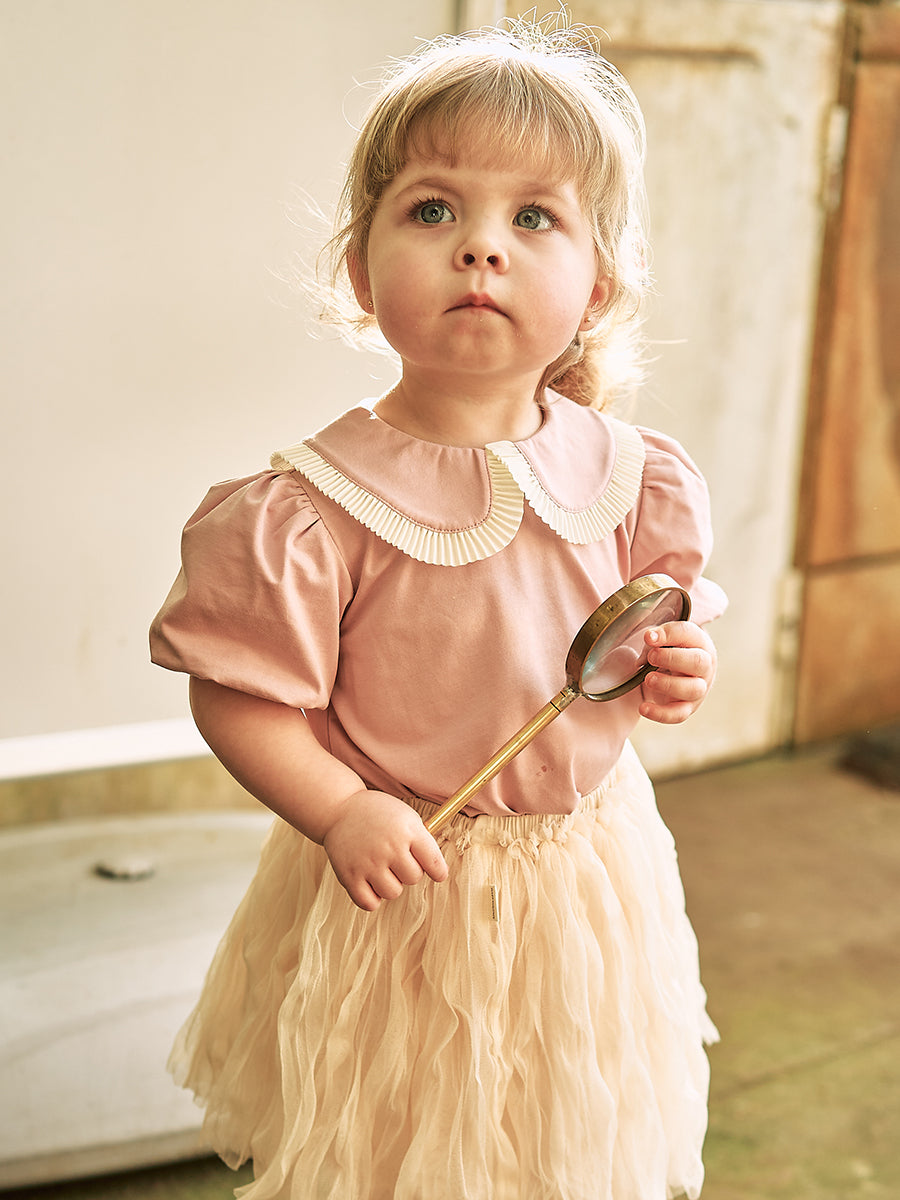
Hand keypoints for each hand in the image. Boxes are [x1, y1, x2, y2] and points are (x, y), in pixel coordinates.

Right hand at [322, 790, 447, 910]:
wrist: (339, 809)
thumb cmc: (379, 814)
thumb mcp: (406, 816)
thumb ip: (422, 841)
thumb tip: (437, 870)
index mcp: (407, 830)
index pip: (434, 863)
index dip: (438, 871)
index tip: (437, 873)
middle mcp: (389, 847)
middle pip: (413, 878)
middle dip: (408, 871)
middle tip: (396, 859)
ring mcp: (368, 862)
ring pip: (393, 892)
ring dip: (390, 884)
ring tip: (381, 868)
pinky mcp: (349, 876)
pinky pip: (369, 903)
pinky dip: (372, 897)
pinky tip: (370, 881)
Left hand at [638, 620, 716, 724]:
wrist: (676, 672)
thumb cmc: (668, 651)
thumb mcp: (663, 639)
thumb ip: (656, 638)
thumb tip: (650, 639)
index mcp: (699, 643)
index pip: (688, 634)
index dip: (668, 634)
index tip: (648, 637)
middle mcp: (705, 667)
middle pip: (698, 662)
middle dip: (672, 658)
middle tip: (651, 657)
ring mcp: (699, 689)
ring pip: (692, 689)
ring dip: (668, 684)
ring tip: (648, 679)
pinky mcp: (688, 708)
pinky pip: (679, 714)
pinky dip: (661, 713)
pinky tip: (643, 708)